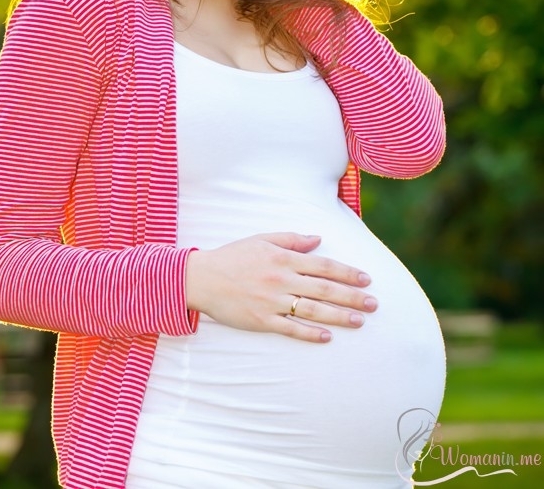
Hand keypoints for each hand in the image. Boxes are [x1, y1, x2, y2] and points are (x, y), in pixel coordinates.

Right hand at [185, 232, 376, 343]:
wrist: (202, 278)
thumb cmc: (233, 256)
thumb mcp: (262, 239)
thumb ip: (292, 239)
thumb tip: (318, 239)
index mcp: (283, 258)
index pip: (324, 266)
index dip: (347, 273)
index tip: (366, 279)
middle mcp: (282, 279)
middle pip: (324, 289)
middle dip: (352, 297)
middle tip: (374, 304)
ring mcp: (272, 301)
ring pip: (313, 310)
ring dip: (339, 316)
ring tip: (360, 321)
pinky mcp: (262, 320)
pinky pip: (291, 328)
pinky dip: (310, 333)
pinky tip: (328, 336)